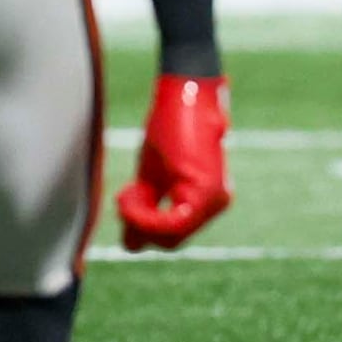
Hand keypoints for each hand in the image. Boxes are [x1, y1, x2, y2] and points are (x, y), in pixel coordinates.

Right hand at [118, 73, 232, 250]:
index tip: (125, 197)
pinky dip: (147, 215)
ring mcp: (214, 199)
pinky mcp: (206, 192)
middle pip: (170, 239)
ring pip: (170, 235)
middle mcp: (216, 204)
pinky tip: (131, 192)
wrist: (184, 94)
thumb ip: (147, 210)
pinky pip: (173, 223)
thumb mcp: (152, 177)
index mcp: (206, 200)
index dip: (141, 226)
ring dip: (140, 218)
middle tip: (125, 194)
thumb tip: (131, 247)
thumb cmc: (168, 129)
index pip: (171, 235)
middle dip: (140, 224)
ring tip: (128, 190)